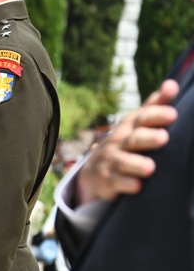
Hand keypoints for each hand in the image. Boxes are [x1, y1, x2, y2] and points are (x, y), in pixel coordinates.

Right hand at [75, 79, 179, 203]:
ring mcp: (112, 160)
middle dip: (148, 138)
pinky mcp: (107, 180)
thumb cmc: (126, 143)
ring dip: (136, 163)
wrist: (96, 171)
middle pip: (134, 139)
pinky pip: (116, 182)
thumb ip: (155, 105)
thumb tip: (173, 84)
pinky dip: (125, 184)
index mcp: (130, 126)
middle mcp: (119, 141)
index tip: (173, 114)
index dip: (156, 115)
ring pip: (123, 161)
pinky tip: (136, 186)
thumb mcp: (137, 124)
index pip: (143, 117)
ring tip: (149, 167)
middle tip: (164, 138)